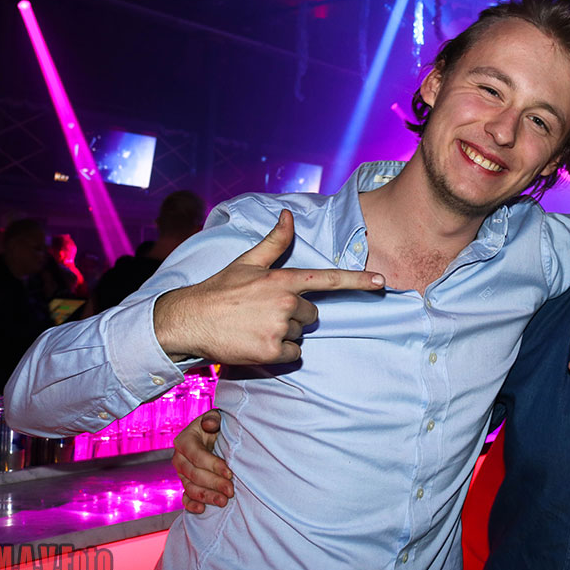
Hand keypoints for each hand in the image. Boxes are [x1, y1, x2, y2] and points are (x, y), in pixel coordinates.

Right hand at [155, 209, 384, 363]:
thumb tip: (288, 214)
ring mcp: (279, 328)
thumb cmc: (220, 290)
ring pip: (301, 334)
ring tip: (256, 326)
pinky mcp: (271, 352)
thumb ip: (274, 241)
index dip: (357, 280)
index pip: (328, 278)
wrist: (188, 320)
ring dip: (284, 334)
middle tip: (264, 313)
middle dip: (294, 316)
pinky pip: (293, 355)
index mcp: (282, 280)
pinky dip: (279, 352)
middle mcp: (285, 303)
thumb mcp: (246, 262)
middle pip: (312, 315)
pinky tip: (256, 342)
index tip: (382, 282)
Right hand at [172, 410, 232, 513]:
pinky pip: (185, 497)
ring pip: (191, 488)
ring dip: (207, 497)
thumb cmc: (216, 425)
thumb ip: (212, 419)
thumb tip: (210, 425)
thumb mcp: (215, 417)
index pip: (197, 456)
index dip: (213, 465)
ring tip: (223, 501)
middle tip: (231, 491)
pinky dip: (191, 505)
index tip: (230, 473)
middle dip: (213, 484)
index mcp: (184, 441)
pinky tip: (202, 509)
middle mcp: (179, 458)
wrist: (213, 434)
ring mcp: (181, 473)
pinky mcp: (186, 483)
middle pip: (194, 475)